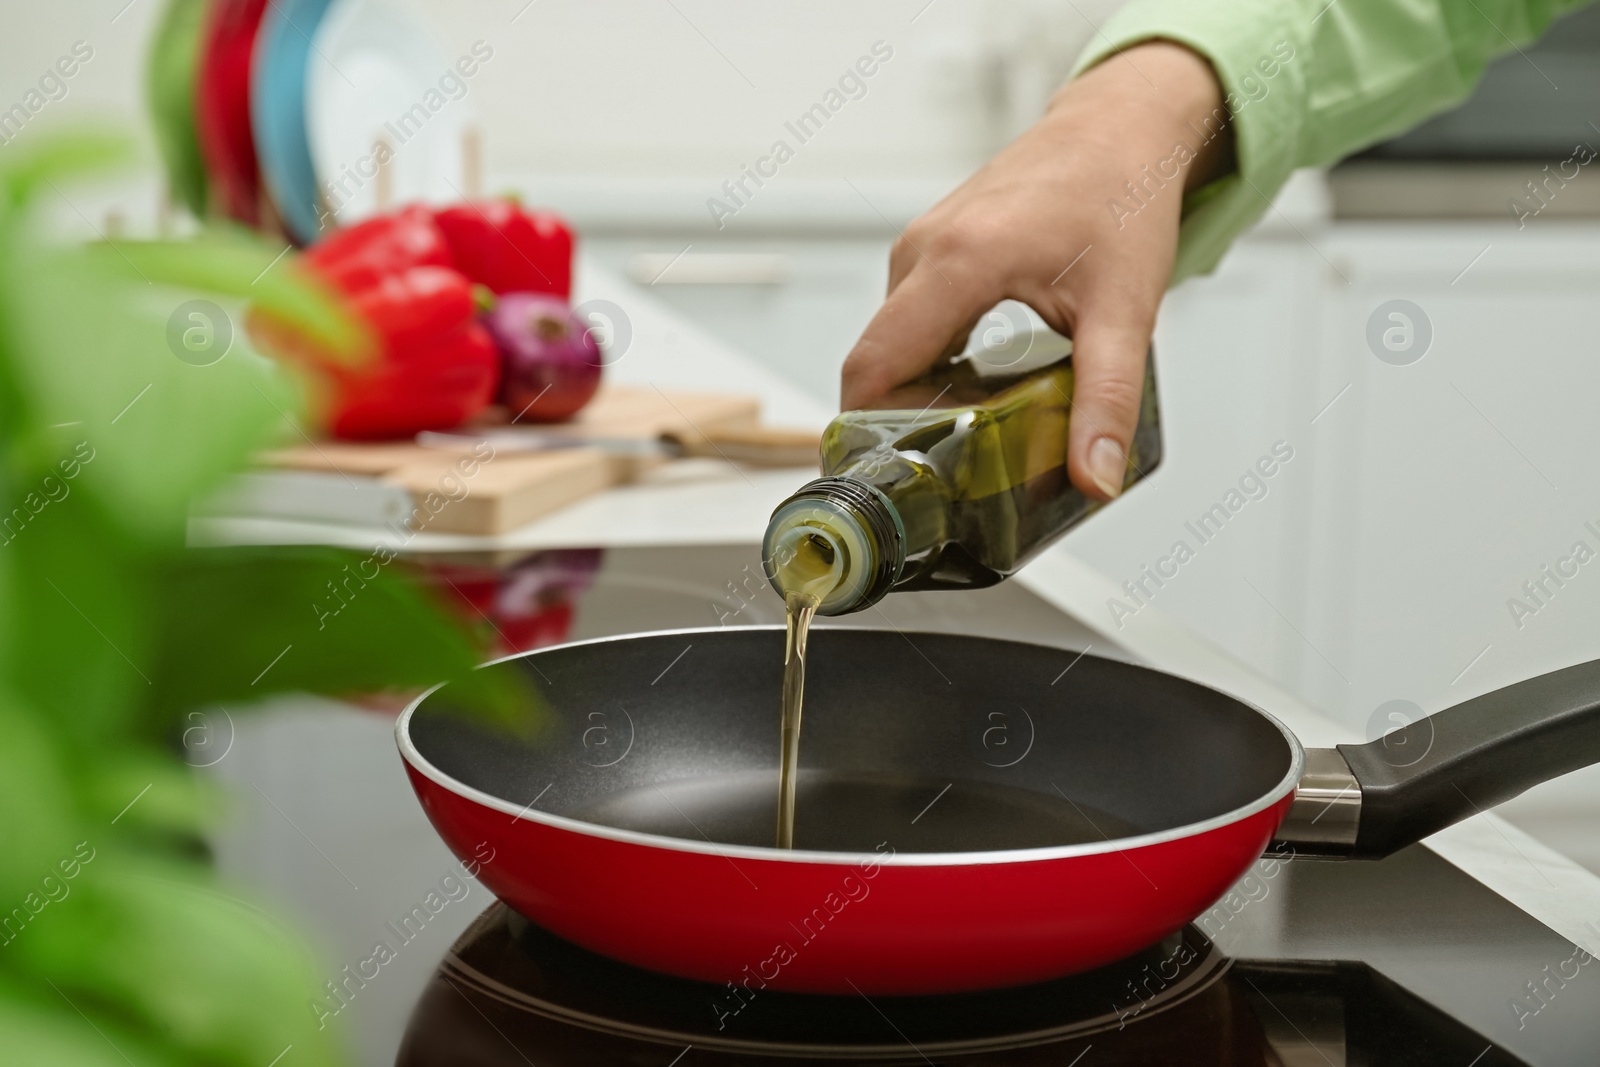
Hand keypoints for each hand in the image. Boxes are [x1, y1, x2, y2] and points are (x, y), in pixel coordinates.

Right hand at [839, 41, 1229, 499]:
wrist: (1121, 128)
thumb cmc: (1121, 196)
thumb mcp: (1125, 310)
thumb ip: (1107, 399)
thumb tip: (1093, 476)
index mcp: (958, 261)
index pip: (873, 366)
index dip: (866, 431)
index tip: (886, 478)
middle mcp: (923, 250)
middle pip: (876, 362)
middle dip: (899, 424)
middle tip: (944, 474)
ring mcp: (920, 246)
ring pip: (892, 344)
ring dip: (919, 393)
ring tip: (970, 435)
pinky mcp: (930, 249)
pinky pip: (907, 322)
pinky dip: (929, 362)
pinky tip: (975, 387)